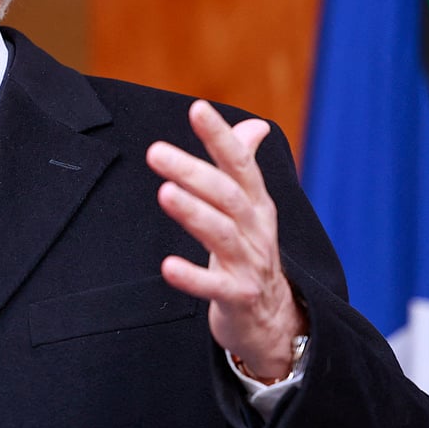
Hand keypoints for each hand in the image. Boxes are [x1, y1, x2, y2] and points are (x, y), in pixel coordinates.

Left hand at [146, 100, 305, 380]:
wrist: (273, 319)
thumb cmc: (252, 253)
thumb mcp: (252, 208)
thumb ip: (245, 165)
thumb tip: (254, 125)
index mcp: (256, 203)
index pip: (239, 163)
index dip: (220, 136)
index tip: (197, 108)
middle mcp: (256, 229)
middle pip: (226, 194)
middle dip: (193, 171)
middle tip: (155, 151)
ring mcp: (249, 263)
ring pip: (222, 234)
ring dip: (194, 213)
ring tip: (165, 193)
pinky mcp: (239, 297)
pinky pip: (215, 287)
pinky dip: (192, 277)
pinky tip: (167, 266)